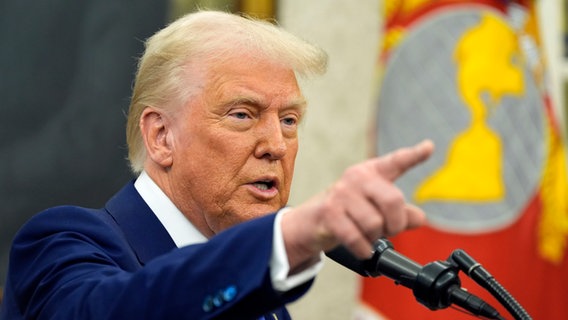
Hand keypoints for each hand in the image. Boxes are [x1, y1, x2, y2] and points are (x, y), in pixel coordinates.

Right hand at [281, 140, 433, 271]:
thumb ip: (401, 212)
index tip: (429, 148)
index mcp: (371, 172)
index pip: (396, 162)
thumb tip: (420, 218)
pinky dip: (364, 249)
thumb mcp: (376, 208)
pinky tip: (363, 249)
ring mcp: (341, 194)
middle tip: (389, 230)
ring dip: (376, 238)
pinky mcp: (329, 212)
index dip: (414, 155)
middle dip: (396, 223)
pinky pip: (356, 237)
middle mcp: (357, 178)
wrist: (312, 221)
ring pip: (375, 223)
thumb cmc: (348, 212)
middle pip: (393, 201)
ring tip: (368, 237)